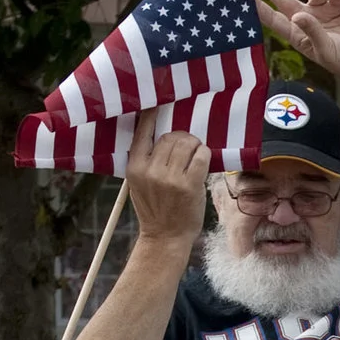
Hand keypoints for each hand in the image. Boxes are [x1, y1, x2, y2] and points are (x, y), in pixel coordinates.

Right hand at [123, 108, 210, 244]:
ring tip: (195, 153)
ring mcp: (170, 178)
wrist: (165, 237)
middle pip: (170, 137)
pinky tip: (203, 159)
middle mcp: (150, 170)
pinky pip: (201, 156)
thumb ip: (146, 162)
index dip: (151, 114)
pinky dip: (205, 154)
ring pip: (186, 143)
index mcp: (134, 167)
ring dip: (195, 144)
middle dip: (182, 138)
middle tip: (187, 146)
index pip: (142, 132)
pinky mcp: (189, 185)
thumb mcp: (139, 184)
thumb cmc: (155, 209)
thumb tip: (165, 137)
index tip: (156, 102)